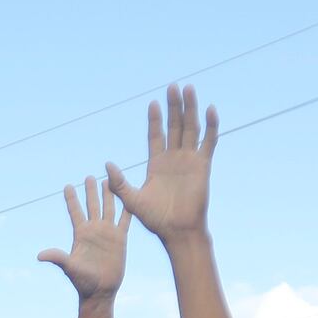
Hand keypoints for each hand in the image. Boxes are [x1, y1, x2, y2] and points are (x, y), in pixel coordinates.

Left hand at [38, 174, 127, 304]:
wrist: (100, 291)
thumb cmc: (83, 281)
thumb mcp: (69, 268)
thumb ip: (58, 258)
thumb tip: (40, 256)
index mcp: (81, 234)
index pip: (75, 212)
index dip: (71, 199)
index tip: (67, 185)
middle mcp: (94, 230)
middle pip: (92, 206)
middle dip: (90, 191)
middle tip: (89, 177)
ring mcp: (107, 233)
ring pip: (108, 209)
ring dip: (108, 195)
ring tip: (108, 180)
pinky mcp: (120, 239)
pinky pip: (124, 220)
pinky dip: (127, 209)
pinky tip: (129, 198)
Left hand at [110, 82, 217, 244]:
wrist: (177, 231)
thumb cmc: (155, 219)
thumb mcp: (132, 200)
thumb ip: (119, 183)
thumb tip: (106, 165)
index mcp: (156, 164)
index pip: (156, 136)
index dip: (155, 120)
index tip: (153, 103)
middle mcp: (173, 159)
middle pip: (174, 126)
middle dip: (173, 106)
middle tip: (173, 86)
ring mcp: (189, 160)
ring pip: (191, 128)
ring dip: (190, 109)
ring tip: (189, 89)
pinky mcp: (203, 166)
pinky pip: (208, 142)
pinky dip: (210, 126)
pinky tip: (209, 109)